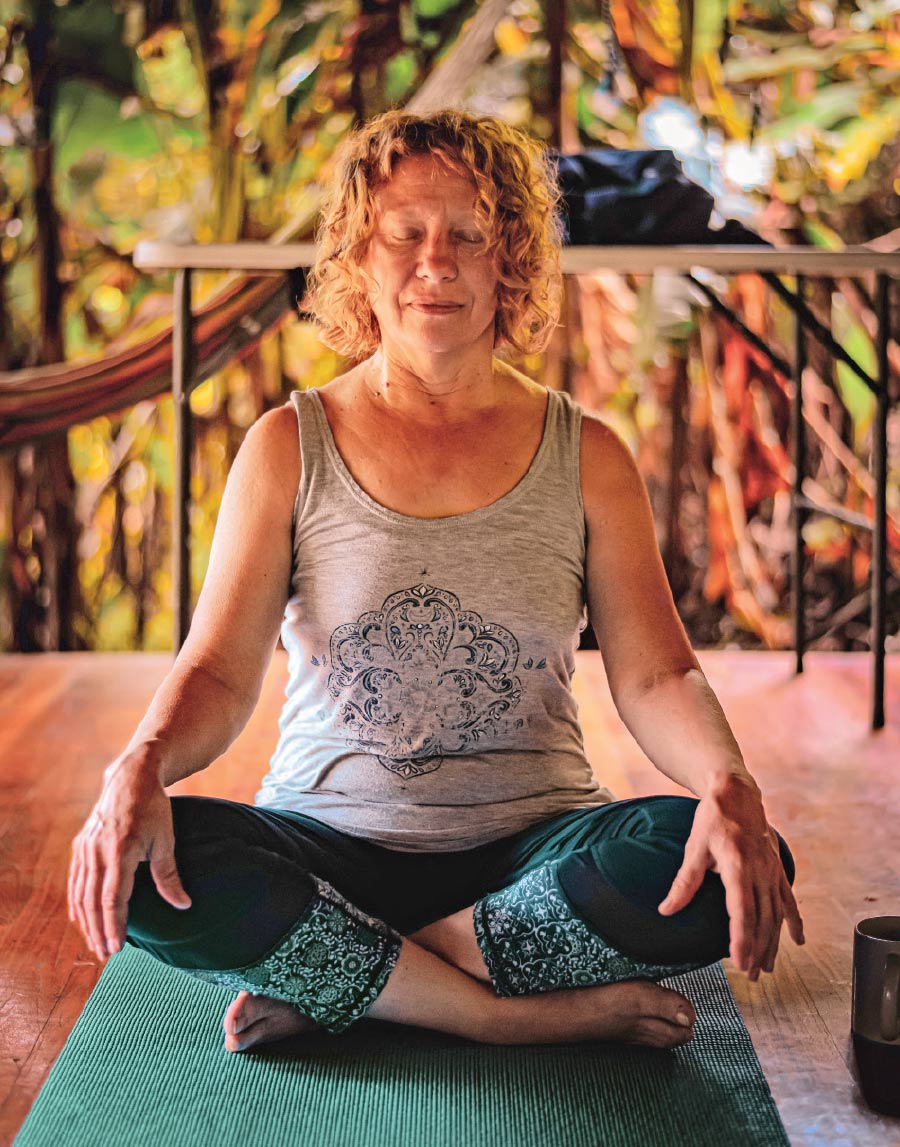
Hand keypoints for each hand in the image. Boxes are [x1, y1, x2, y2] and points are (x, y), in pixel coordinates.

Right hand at [67, 759, 191, 960]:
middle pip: (92, 901)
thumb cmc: (154, 809)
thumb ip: (169, 875)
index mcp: (120, 851)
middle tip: (105, 954)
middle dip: (98, 930)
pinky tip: (80, 918)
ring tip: (95, 943)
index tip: (117, 947)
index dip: (114, 924)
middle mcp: (98, 851)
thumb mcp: (166, 840)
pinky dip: (76, 902)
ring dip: (86, 921)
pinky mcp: (81, 845)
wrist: (130, 778)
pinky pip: (75, 880)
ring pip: (80, 893)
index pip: (113, 898)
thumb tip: (183, 905)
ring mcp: (86, 848)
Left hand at [656, 776, 804, 979]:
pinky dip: (794, 921)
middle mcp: (759, 870)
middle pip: (761, 918)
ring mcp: (772, 870)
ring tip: (766, 968)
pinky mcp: (777, 868)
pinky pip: (788, 898)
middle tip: (750, 975)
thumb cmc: (712, 819)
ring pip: (776, 914)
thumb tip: (666, 910)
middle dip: (757, 949)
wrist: (737, 793)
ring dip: (773, 942)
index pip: (741, 910)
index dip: (741, 938)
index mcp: (737, 864)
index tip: (739, 962)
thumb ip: (684, 882)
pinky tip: (798, 941)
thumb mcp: (694, 847)